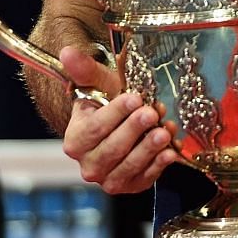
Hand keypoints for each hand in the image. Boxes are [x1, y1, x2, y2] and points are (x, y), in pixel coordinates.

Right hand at [58, 45, 177, 193]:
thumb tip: (67, 51)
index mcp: (76, 140)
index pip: (93, 128)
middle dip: (133, 131)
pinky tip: (171, 151)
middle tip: (152, 114)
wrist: (123, 126)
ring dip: (148, 149)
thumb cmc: (110, 104)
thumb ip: (84, 69)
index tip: (134, 98)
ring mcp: (109, 178)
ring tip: (165, 131)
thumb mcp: (100, 85)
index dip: (115, 114)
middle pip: (111, 150)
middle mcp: (88, 164)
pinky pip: (144, 179)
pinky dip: (158, 166)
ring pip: (127, 167)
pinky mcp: (131, 186)